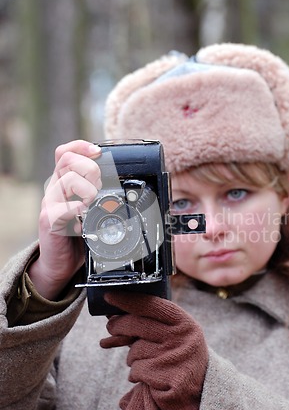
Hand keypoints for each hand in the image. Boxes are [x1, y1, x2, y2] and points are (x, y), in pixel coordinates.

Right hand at [28, 140, 101, 299]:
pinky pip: (63, 207)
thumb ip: (98, 196)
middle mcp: (55, 190)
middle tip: (98, 185)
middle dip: (90, 168)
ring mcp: (50, 204)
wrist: (59, 263)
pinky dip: (78, 209)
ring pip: (68, 179)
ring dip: (88, 189)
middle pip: (67, 159)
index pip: (66, 153)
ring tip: (92, 203)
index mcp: (64, 183)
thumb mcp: (89, 211)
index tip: (98, 152)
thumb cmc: (76, 237)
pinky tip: (83, 218)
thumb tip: (119, 184)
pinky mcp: (48, 221)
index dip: (81, 146)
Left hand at [100, 292, 208, 409]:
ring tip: (146, 362)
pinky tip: (149, 378)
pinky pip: (137, 371)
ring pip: (135, 351)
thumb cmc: (178, 358)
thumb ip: (147, 325)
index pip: (151, 305)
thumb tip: (112, 316)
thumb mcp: (171, 336)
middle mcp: (182, 337)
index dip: (128, 300)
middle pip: (138, 325)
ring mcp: (176, 358)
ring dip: (133, 358)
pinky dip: (137, 375)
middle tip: (110, 326)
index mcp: (184, 322)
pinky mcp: (170, 379)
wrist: (200, 393)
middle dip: (119, 325)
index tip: (109, 295)